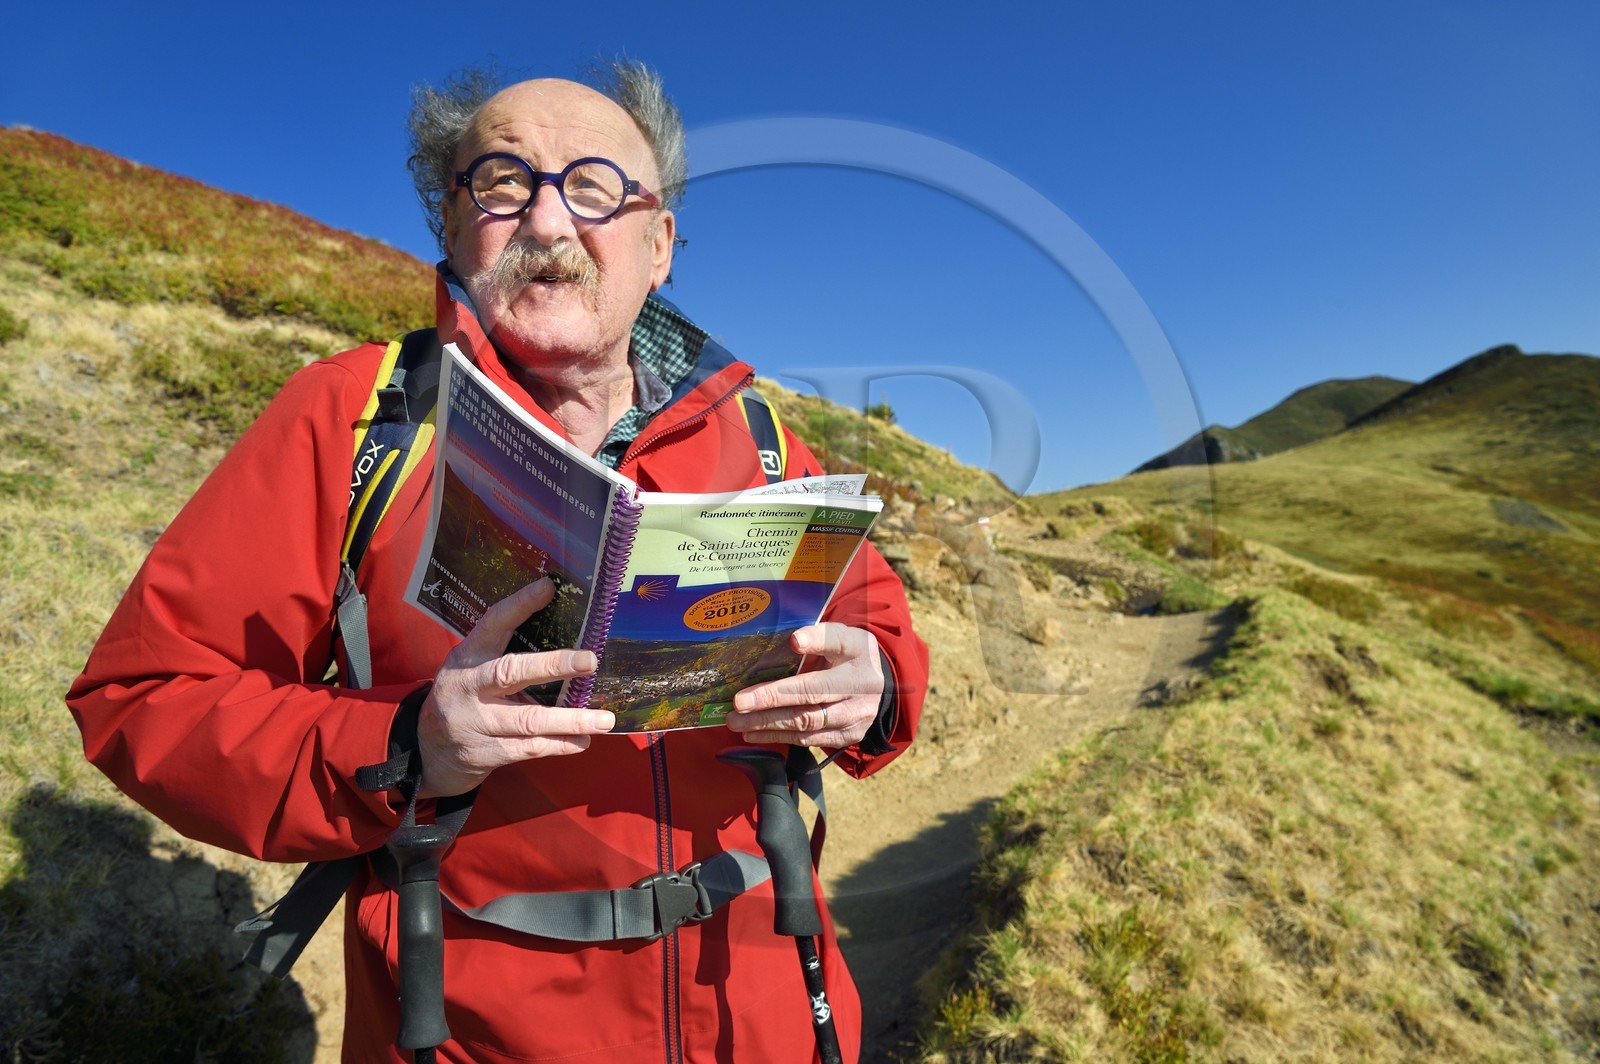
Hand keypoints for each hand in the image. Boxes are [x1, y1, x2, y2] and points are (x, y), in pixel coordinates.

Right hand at [418, 579, 612, 797]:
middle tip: (590, 660)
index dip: (518, 605)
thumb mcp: (473, 667)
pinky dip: (559, 744)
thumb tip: (565, 631)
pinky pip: (528, 748)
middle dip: (553, 665)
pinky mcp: (485, 753)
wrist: (427, 752)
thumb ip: (505, 653)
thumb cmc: (465, 697)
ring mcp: (476, 722)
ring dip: (570, 719)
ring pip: (528, 719)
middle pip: (510, 673)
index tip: (548, 588)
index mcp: (468, 657)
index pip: (492, 624)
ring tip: (604, 719)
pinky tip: (583, 740)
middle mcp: (468, 686)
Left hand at [727, 623, 882, 747]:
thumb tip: (770, 646)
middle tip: (739, 702)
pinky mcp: (849, 735)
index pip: (837, 640)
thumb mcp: (836, 639)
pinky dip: (777, 736)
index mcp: (857, 648)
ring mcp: (858, 712)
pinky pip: (808, 739)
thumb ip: (811, 639)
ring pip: (807, 720)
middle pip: (814, 690)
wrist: (877, 687)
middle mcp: (862, 682)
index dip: (815, 640)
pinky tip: (753, 732)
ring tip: (736, 720)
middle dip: (773, 696)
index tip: (794, 641)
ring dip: (767, 722)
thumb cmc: (844, 657)